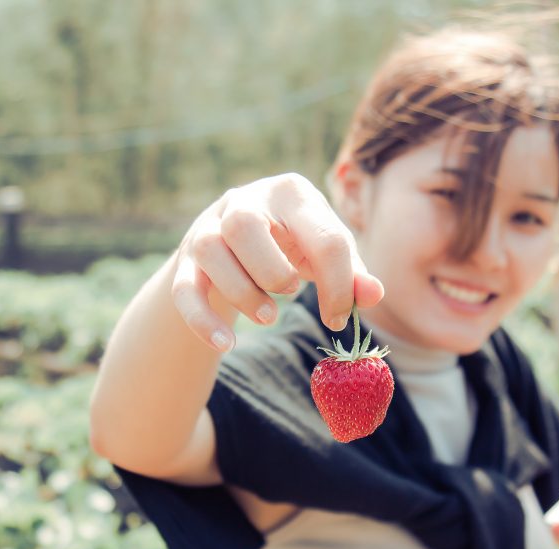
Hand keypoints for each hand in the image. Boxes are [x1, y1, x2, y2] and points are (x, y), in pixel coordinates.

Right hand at [171, 173, 384, 351]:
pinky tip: (226, 344)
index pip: (323, 236)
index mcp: (291, 193)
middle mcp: (243, 201)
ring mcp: (207, 228)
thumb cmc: (294, 244)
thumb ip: (353, 274)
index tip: (339, 319)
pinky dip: (203, 321)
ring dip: (242, 292)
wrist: (238, 240)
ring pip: (210, 251)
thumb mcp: (326, 252)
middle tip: (290, 293)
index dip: (339, 286)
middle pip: (244, 226)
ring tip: (267, 315)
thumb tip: (374, 295)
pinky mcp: (185, 262)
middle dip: (273, 272)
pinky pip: (184, 290)